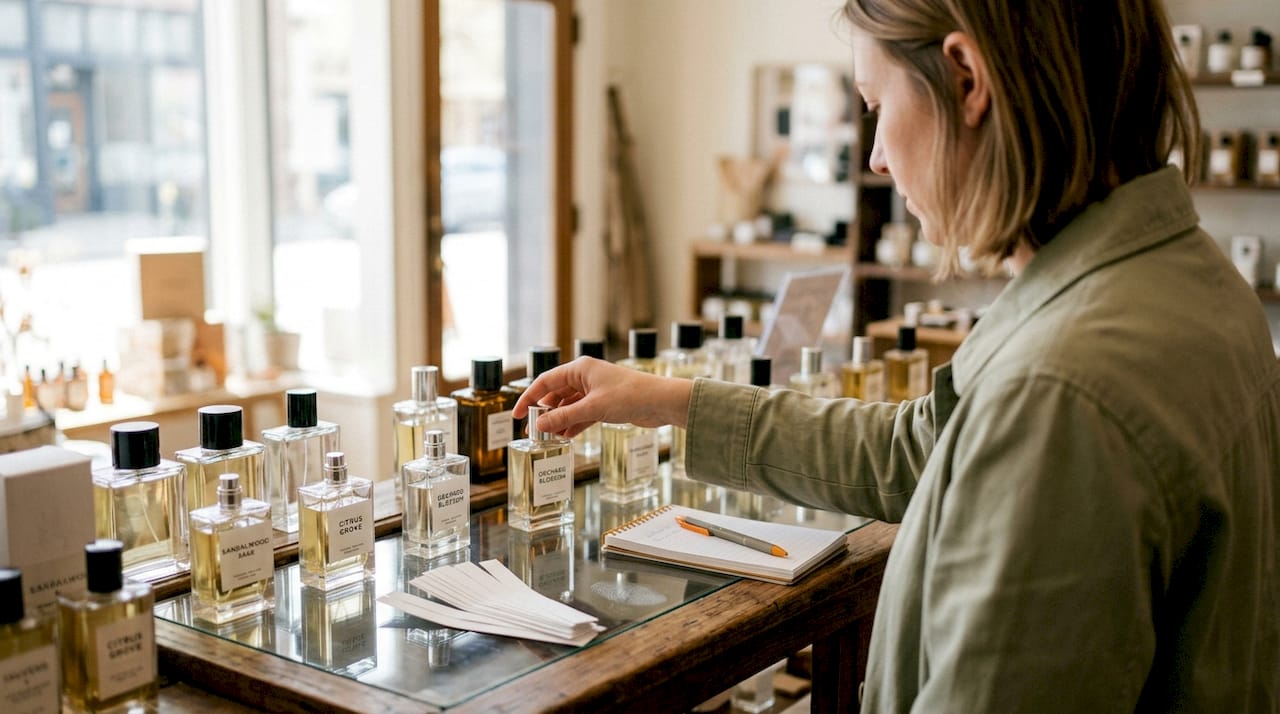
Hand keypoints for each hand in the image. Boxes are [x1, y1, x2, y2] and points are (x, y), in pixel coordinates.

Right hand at [513, 357, 693, 438]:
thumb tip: (538, 425)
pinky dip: (573, 424)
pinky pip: (582, 414)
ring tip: (548, 438)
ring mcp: (596, 391)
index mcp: (580, 368)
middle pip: (556, 394)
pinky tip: (565, 437)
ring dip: (559, 421)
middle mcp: (586, 377)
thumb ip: (564, 417)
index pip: (545, 381)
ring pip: (569, 406)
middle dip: (545, 413)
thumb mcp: (593, 408)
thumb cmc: (630, 396)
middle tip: (533, 431)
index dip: (529, 397)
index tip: (517, 414)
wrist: (661, 402)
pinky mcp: (605, 404)